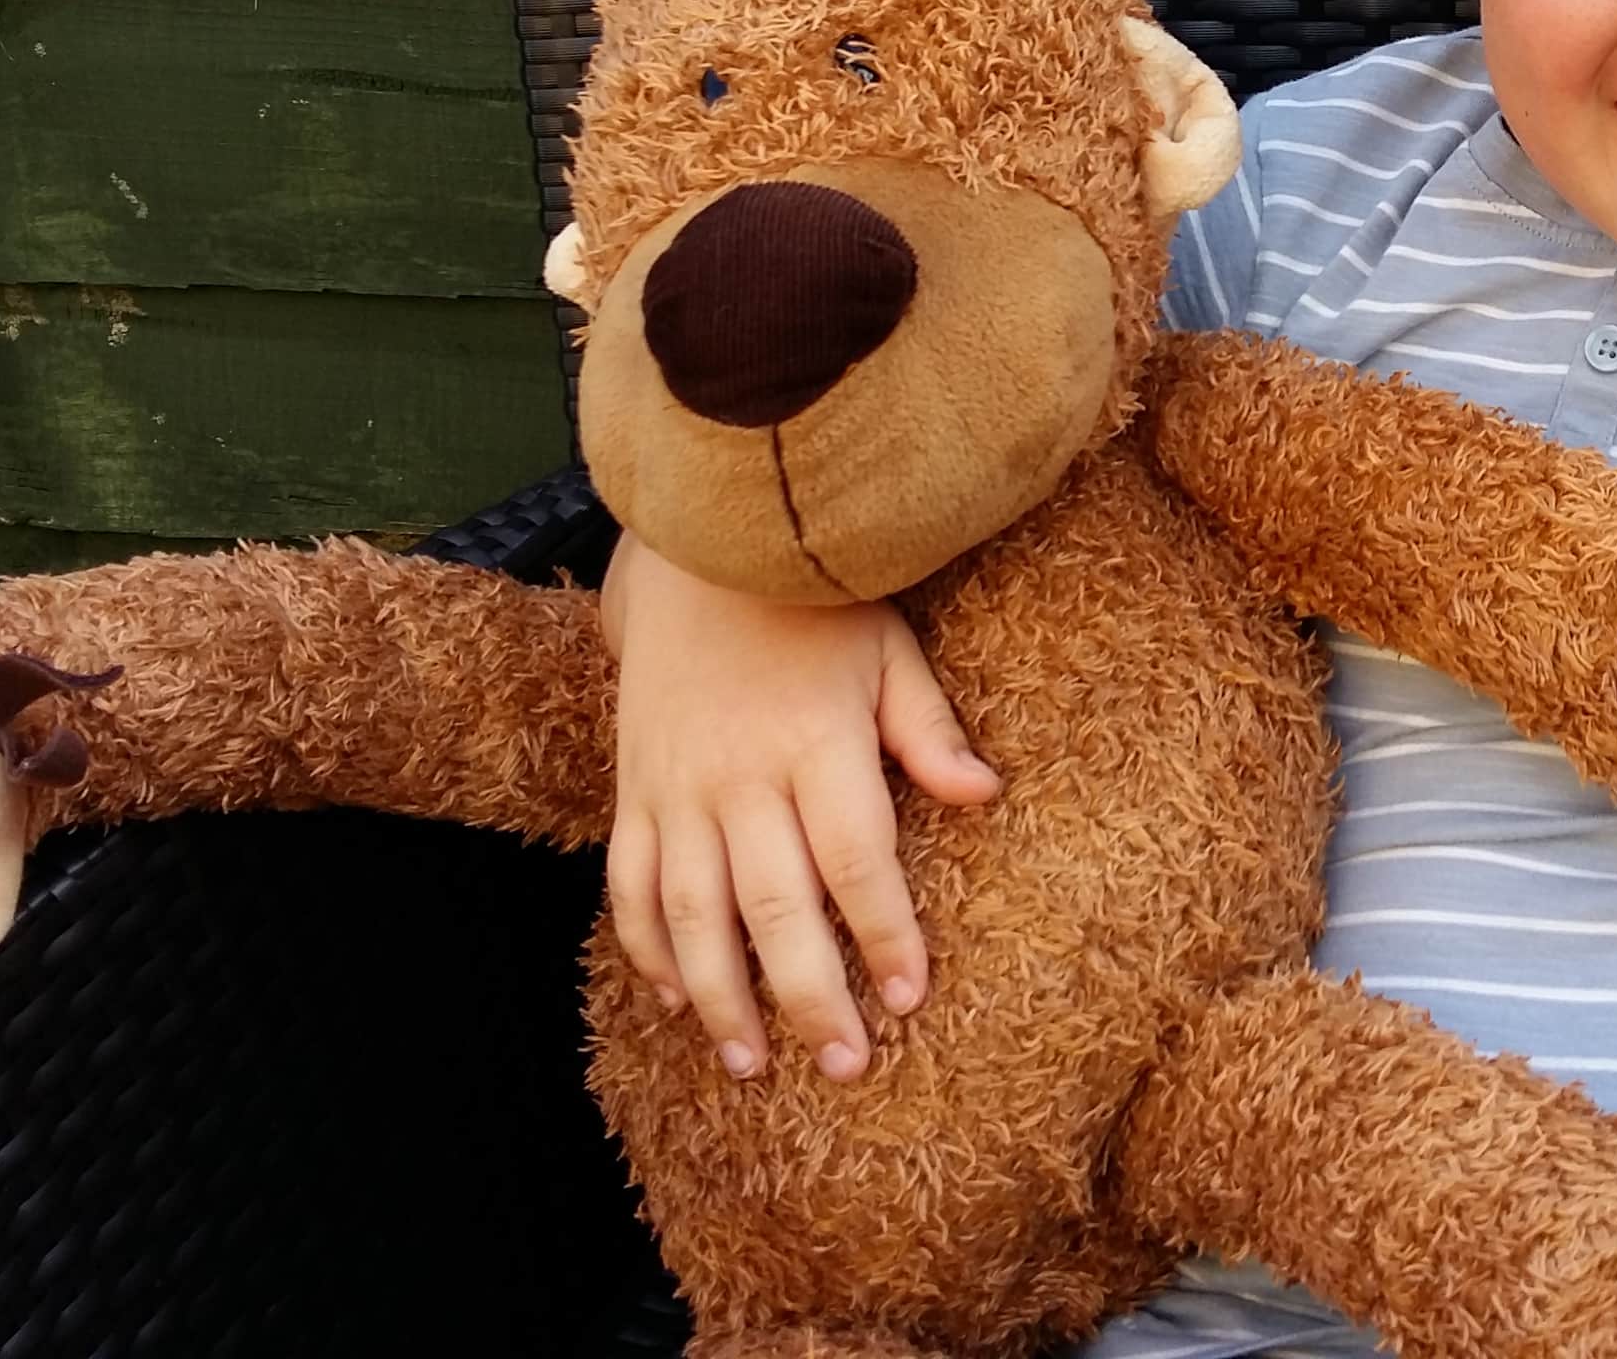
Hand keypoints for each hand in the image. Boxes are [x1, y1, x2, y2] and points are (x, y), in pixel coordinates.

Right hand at [604, 536, 996, 1083]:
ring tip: (752, 1066)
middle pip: (775, 906)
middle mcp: (739, 774)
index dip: (883, 933)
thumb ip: (928, 729)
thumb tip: (986, 796)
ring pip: (691, 912)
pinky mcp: (632, 788)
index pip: (856, 859)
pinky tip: (677, 1000)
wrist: (696, 550)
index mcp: (815, 742)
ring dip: (720, 997)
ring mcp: (675, 786)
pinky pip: (630, 883)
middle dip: (809, 996)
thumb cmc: (814, 606)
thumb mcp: (888, 648)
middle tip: (844, 1066)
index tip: (908, 999)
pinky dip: (646, 947)